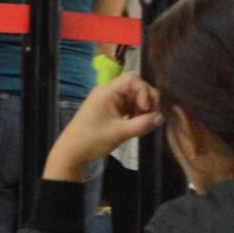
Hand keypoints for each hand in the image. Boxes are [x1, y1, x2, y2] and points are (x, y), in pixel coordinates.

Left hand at [47, 73, 161, 178]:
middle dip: (146, 100)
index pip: (132, 79)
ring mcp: (110, 101)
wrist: (72, 153)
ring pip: (134, 97)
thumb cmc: (92, 140)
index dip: (144, 91)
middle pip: (135, 87)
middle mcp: (109, 92)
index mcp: (107, 91)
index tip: (146, 109)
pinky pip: (129, 106)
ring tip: (144, 124)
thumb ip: (142, 124)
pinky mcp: (111, 110)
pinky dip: (136, 114)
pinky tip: (138, 125)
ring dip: (142, 109)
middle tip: (150, 118)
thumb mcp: (119, 133)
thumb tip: (161, 117)